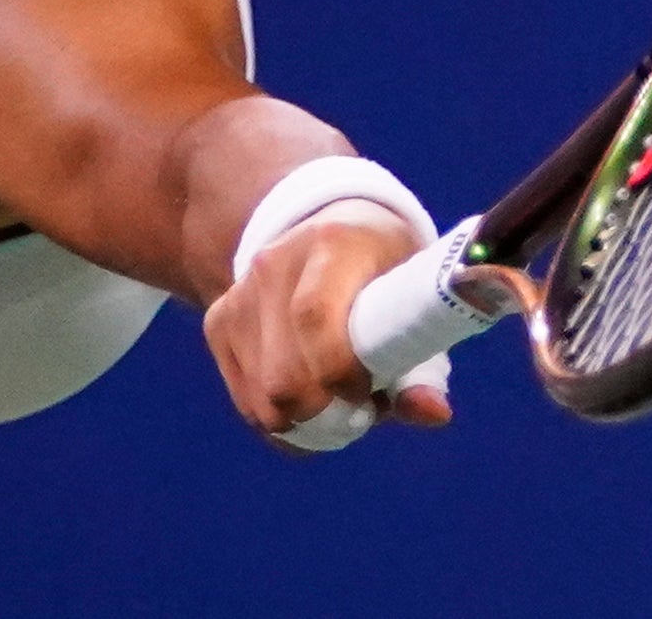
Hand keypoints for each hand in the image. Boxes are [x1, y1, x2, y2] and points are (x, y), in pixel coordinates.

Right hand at [202, 199, 453, 450]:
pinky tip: (310, 400)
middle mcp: (275, 263)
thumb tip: (433, 413)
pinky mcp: (219, 320)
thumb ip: (424, 364)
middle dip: (326, 415)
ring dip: (305, 422)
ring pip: (261, 397)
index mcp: (333, 245)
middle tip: (361, 411)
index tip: (370, 399)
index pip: (314, 316)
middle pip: (283, 374)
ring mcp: (240, 292)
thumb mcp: (413, 303)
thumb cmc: (385, 276)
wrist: (326, 229)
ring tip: (337, 402)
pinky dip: (281, 420)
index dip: (340, 373)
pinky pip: (246, 401)